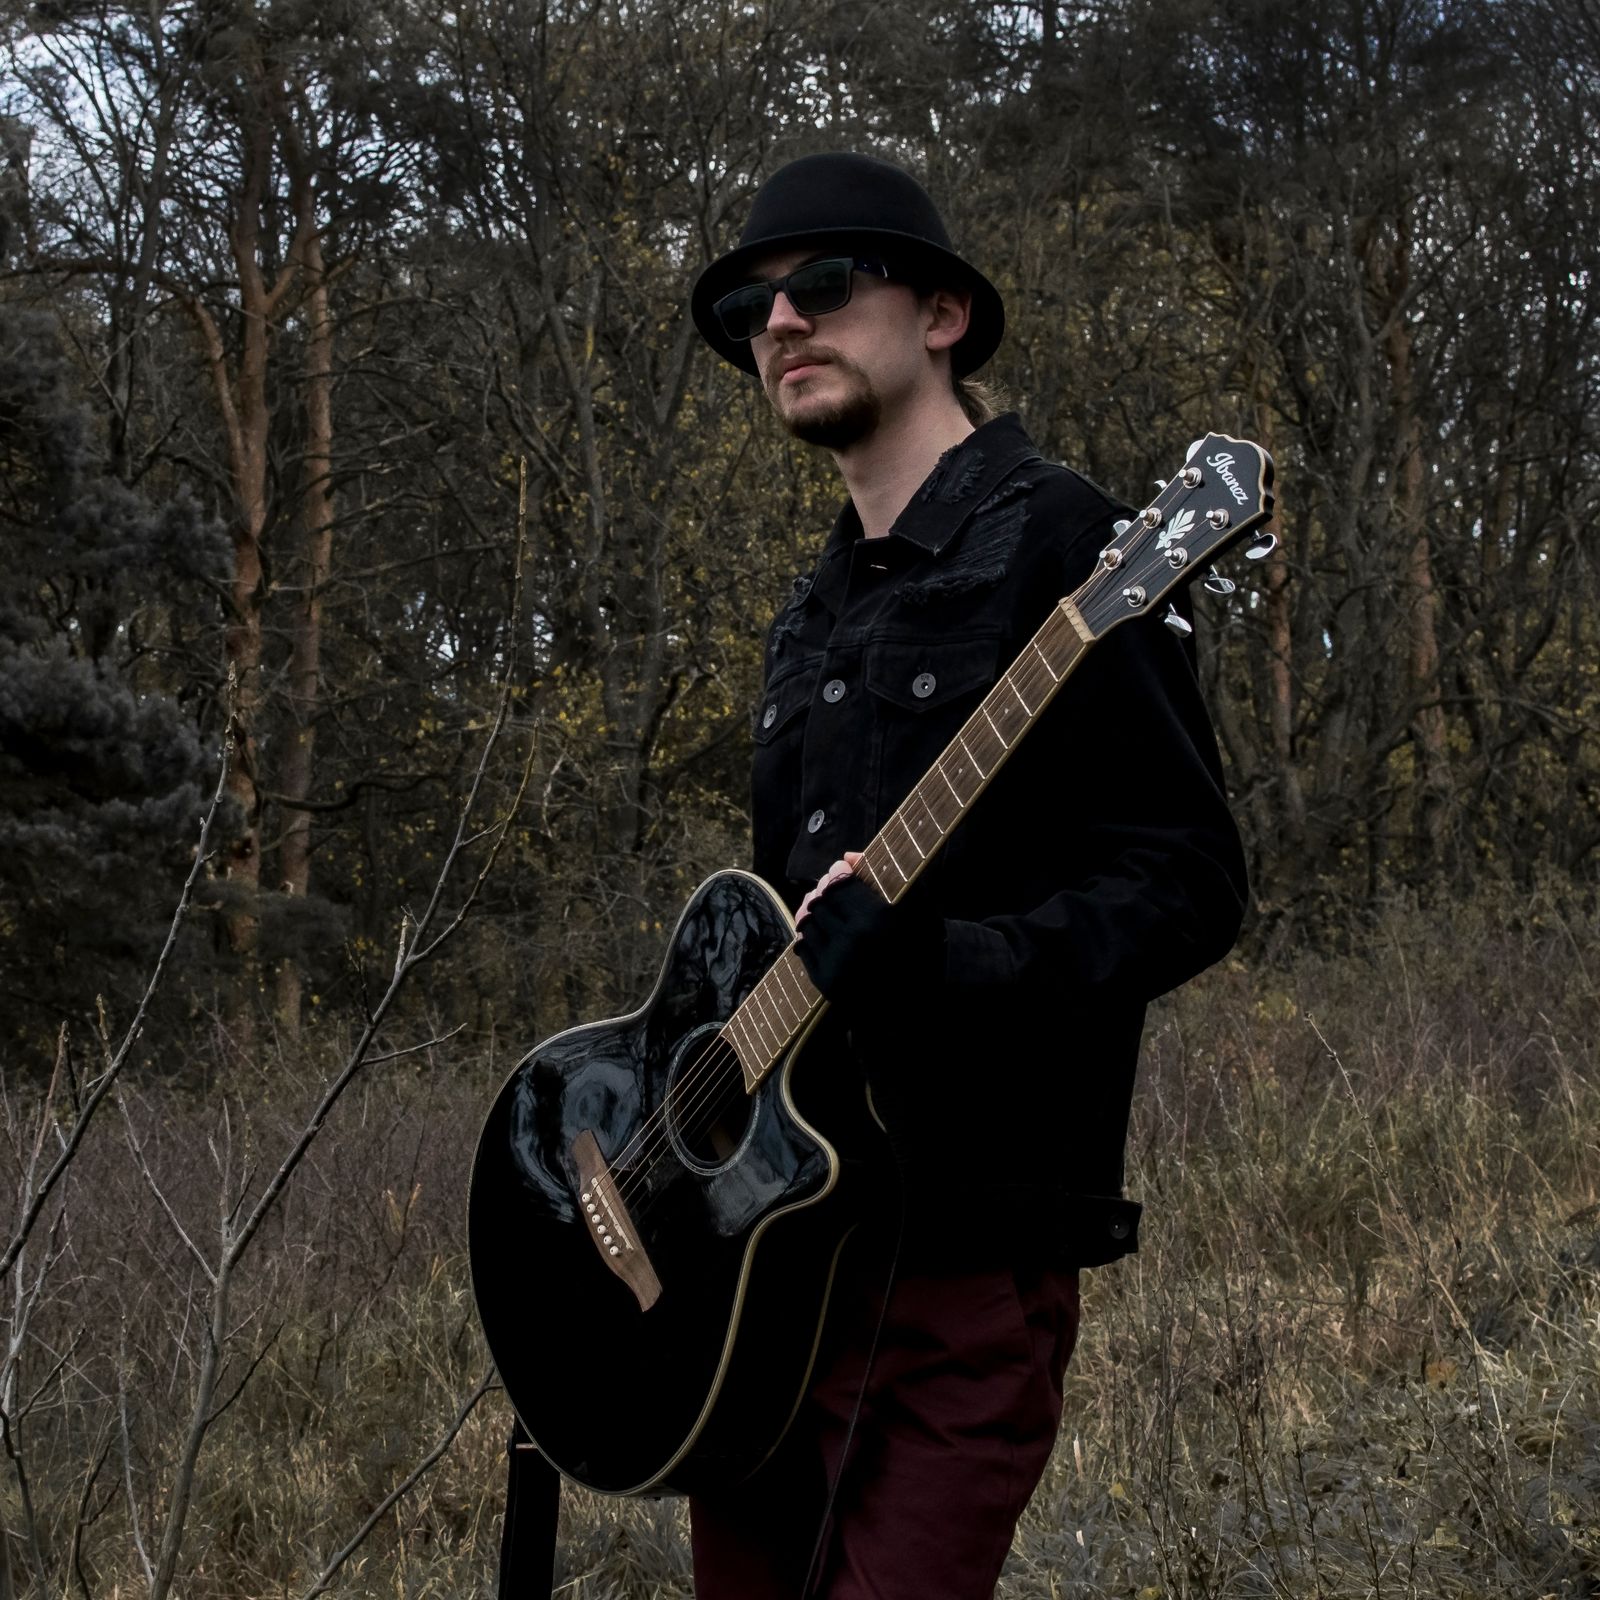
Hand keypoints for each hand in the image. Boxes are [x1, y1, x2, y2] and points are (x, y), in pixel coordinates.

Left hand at [794, 852, 944, 1015]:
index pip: (840, 884)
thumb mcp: (916, 909)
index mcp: (878, 918)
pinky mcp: (825, 983)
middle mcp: (854, 940)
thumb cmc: (922, 949)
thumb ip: (886, 876)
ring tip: (828, 914)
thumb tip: (847, 855)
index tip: (840, 870)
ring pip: (808, 923)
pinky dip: (811, 938)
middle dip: (824, 893)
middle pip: (820, 902)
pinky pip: (803, 948)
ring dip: (815, 915)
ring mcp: (837, 963)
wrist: (917, 1002)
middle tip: (832, 892)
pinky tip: (825, 936)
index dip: (837, 873)